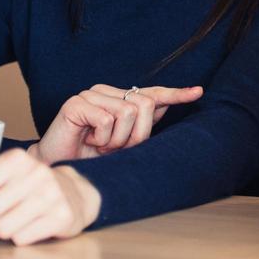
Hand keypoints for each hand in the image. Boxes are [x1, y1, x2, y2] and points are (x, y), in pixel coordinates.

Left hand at [0, 148, 101, 244]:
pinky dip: (21, 236)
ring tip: (15, 217)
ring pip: (2, 229)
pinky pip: (21, 239)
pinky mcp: (61, 216)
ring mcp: (51, 194)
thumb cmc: (28, 186)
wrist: (74, 194)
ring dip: (3, 229)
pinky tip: (31, 224)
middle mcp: (35, 173)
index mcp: (15, 159)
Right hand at [31, 84, 202, 163]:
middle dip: (136, 135)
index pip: (152, 93)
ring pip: (128, 113)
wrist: (59, 166)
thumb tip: (163, 107)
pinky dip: (102, 138)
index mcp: (120, 99)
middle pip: (145, 105)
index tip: (198, 92)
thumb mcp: (123, 144)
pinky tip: (88, 140)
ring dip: (117, 140)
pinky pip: (106, 120)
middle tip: (115, 147)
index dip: (176, 94)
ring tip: (100, 144)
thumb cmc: (91, 156)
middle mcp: (107, 92)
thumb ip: (141, 125)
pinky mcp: (76, 102)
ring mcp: (91, 94)